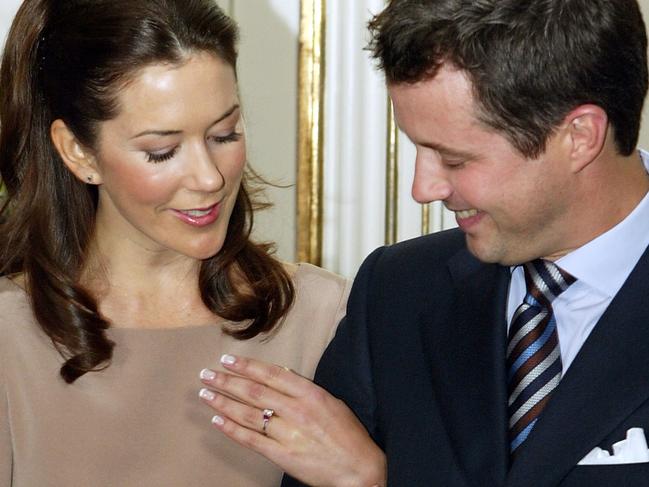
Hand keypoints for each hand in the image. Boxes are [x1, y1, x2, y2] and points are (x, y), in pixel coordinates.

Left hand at [198, 354, 385, 486]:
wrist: (358, 469)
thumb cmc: (347, 435)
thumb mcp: (331, 402)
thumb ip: (304, 388)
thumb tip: (280, 373)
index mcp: (310, 394)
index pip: (271, 374)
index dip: (246, 366)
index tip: (228, 360)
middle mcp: (297, 411)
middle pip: (254, 392)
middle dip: (227, 381)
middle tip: (207, 374)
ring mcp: (288, 434)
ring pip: (248, 414)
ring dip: (223, 402)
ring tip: (205, 393)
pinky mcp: (282, 456)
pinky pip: (251, 440)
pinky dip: (232, 429)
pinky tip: (217, 420)